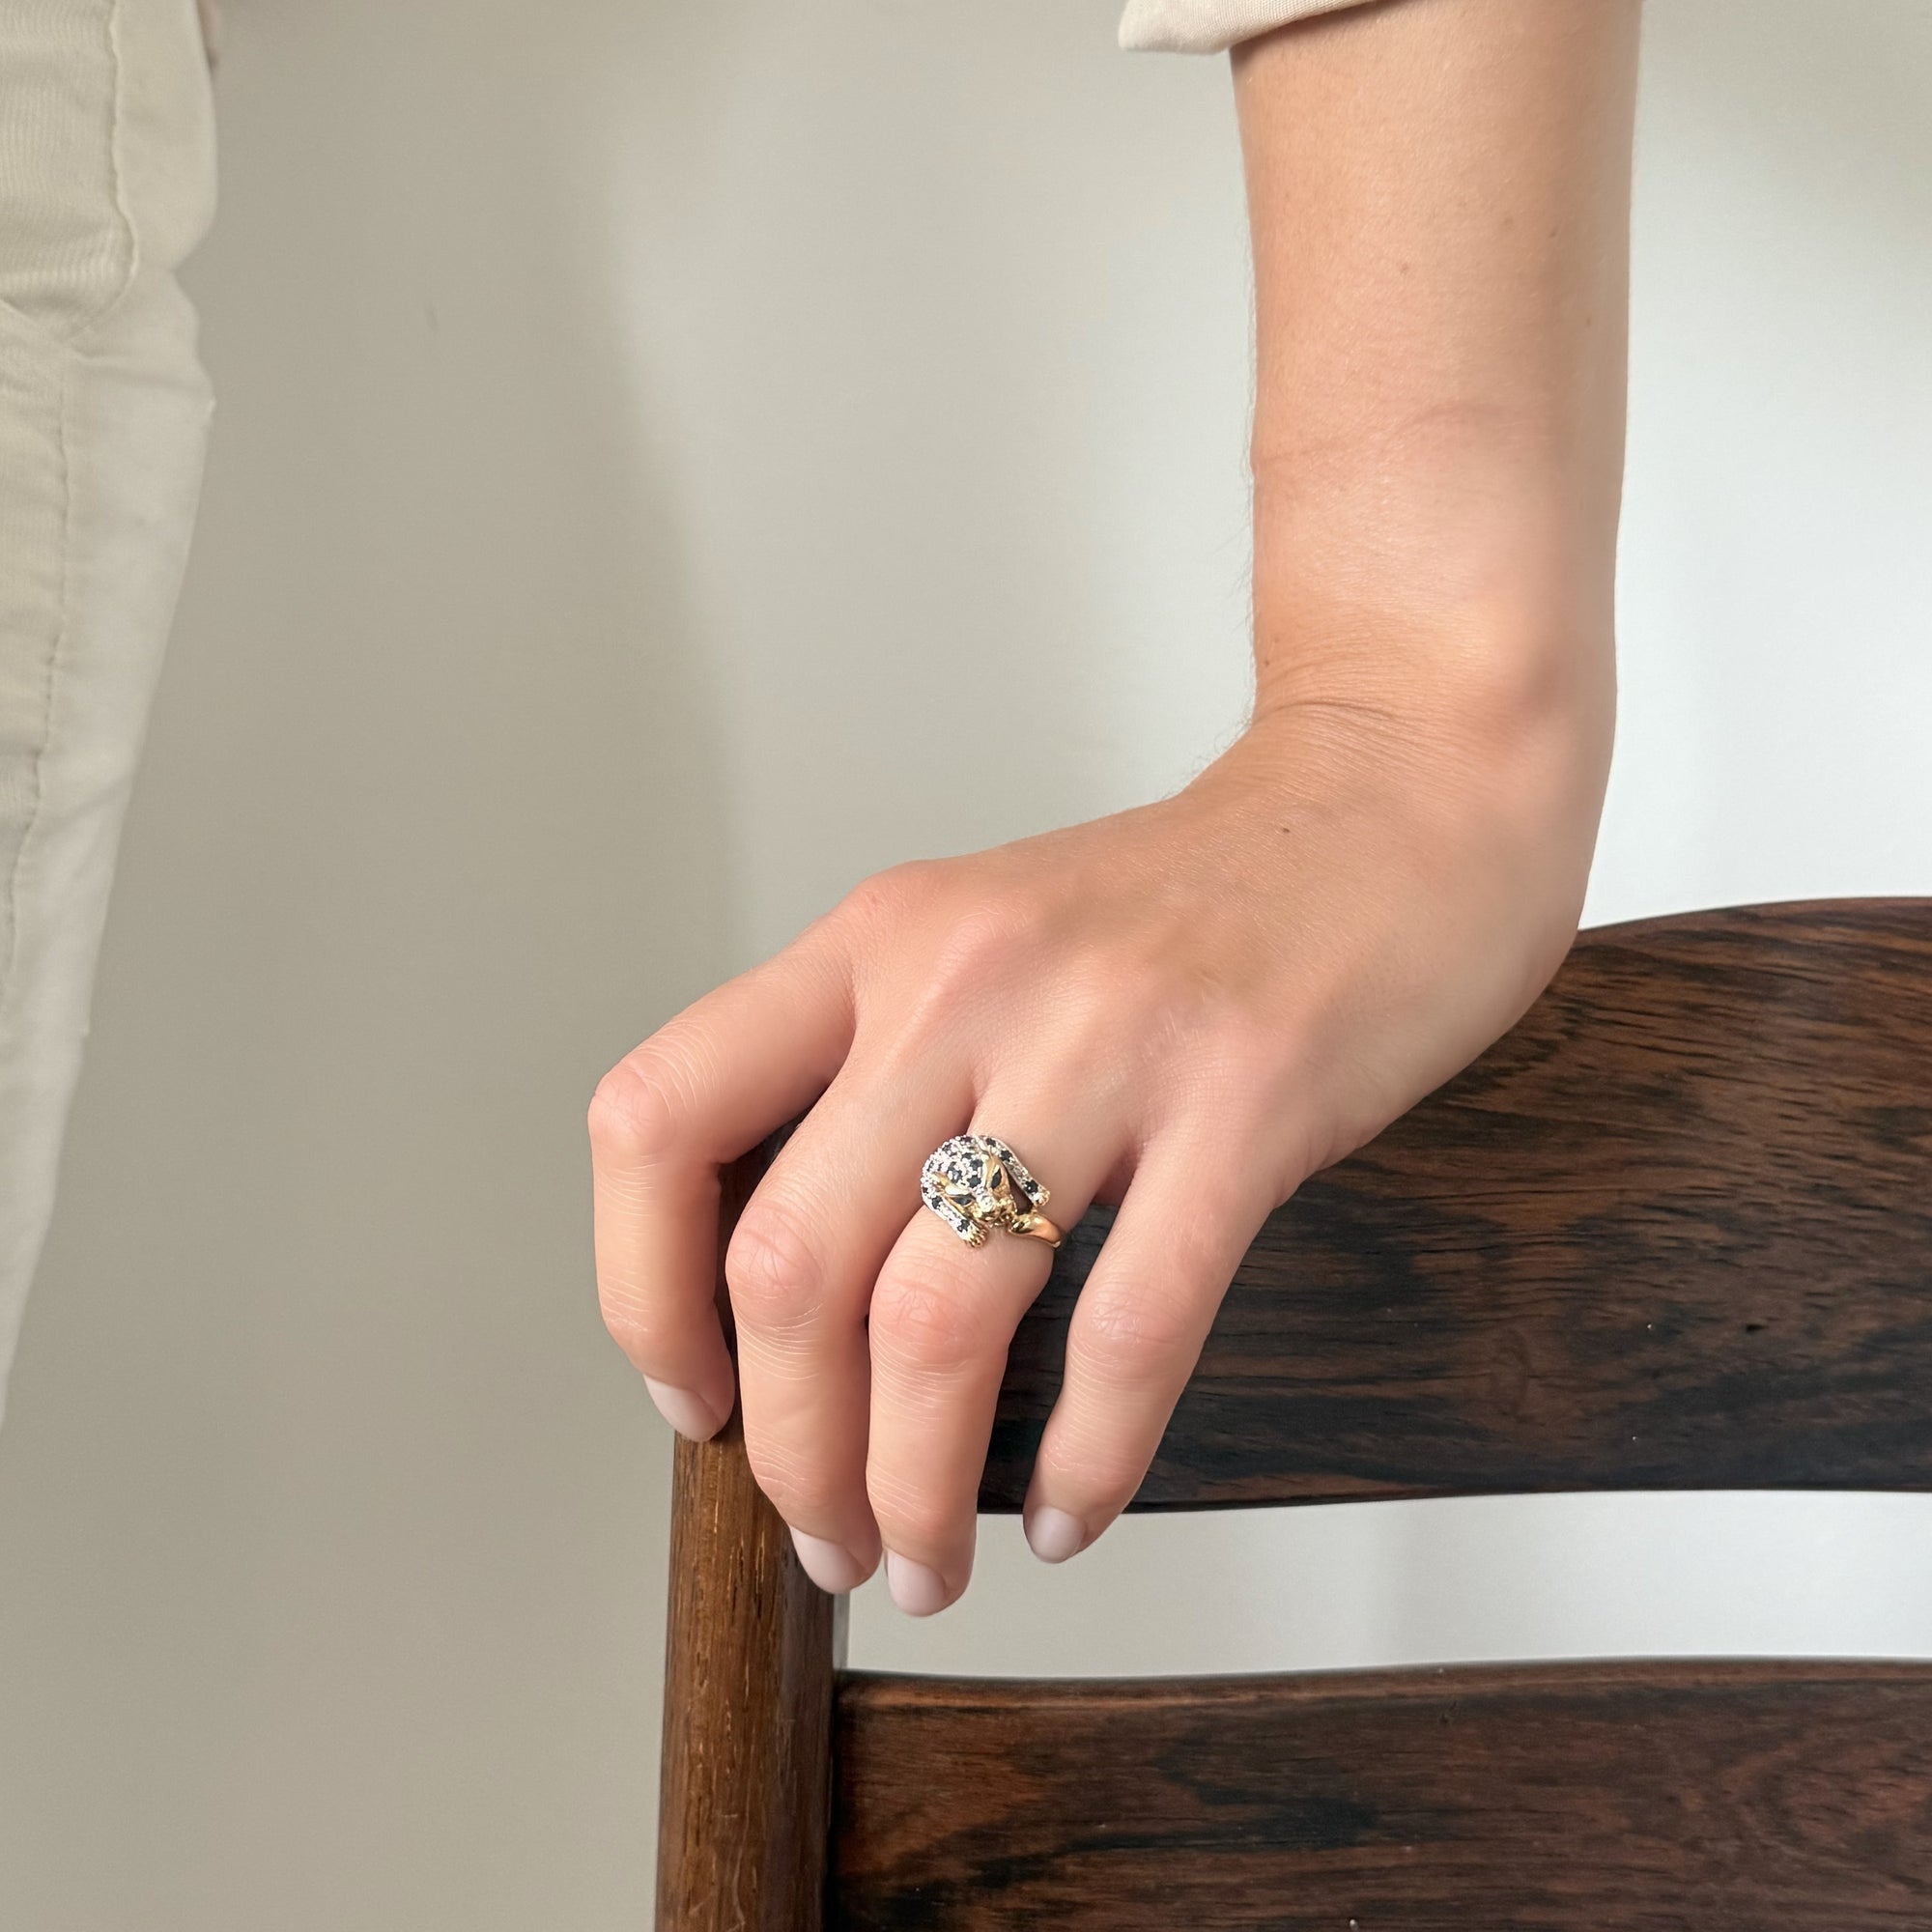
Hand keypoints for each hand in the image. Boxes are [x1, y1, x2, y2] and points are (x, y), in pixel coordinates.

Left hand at [589, 655, 1608, 1613]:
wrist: (1394, 798)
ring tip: (925, 1561)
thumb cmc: (1190, 902)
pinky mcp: (1248, 1097)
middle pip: (789, 1263)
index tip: (693, 1397)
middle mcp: (965, 978)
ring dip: (910, 1483)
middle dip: (788, 1448)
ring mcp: (1105, 1037)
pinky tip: (1068, 1512)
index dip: (641, 1290)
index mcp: (877, 940)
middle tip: (826, 1533)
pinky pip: (1132, 1328)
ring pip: (939, 1318)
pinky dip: (1086, 1459)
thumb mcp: (986, 941)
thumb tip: (795, 1296)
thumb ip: (885, 1076)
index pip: (660, 1118)